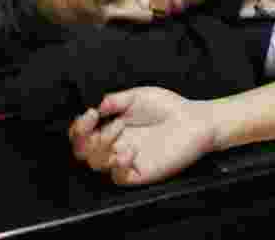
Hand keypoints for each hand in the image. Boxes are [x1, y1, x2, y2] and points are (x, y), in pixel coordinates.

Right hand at [68, 87, 216, 185]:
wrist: (194, 120)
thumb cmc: (168, 107)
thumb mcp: (138, 96)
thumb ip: (116, 100)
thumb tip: (98, 105)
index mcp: (111, 127)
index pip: (83, 134)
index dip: (79, 127)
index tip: (92, 113)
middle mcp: (116, 145)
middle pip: (83, 153)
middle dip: (85, 138)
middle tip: (102, 123)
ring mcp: (127, 160)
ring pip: (98, 165)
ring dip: (102, 147)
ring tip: (120, 130)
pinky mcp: (141, 172)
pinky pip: (120, 178)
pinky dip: (118, 165)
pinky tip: (129, 151)